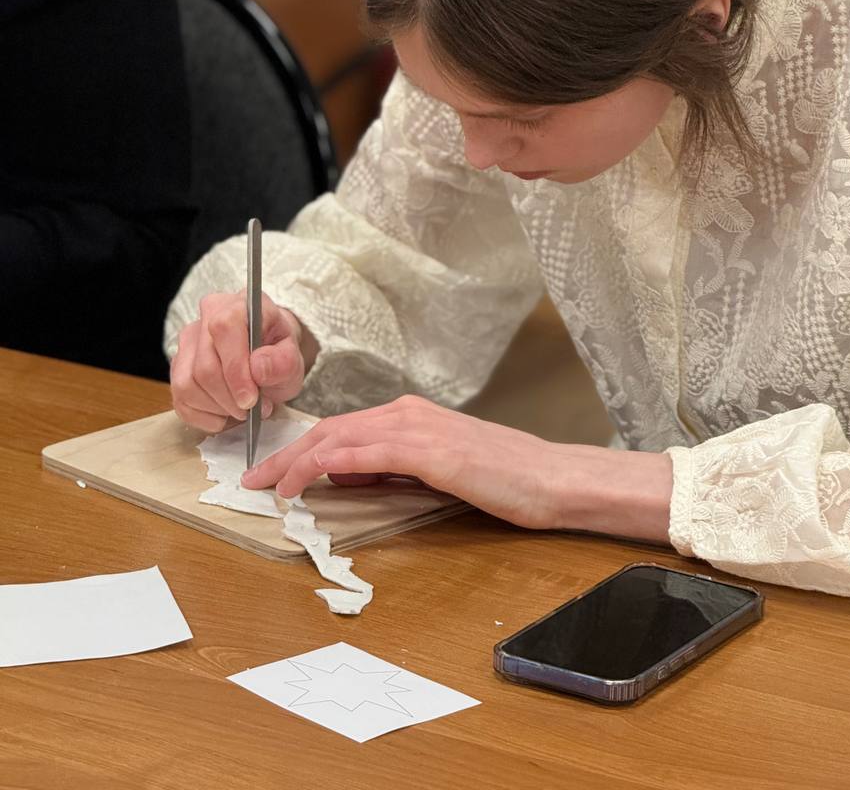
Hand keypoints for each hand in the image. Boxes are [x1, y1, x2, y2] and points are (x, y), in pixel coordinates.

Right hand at [170, 291, 305, 432]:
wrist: (268, 355)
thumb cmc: (278, 353)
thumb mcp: (292, 358)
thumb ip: (283, 362)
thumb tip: (258, 368)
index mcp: (238, 305)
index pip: (224, 330)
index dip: (236, 370)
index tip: (251, 400)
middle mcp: (206, 317)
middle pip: (204, 366)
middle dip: (229, 398)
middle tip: (252, 410)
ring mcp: (187, 341)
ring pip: (187, 385)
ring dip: (217, 408)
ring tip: (241, 410)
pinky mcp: (178, 366)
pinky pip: (180, 399)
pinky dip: (203, 416)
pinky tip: (224, 413)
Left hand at [241, 394, 673, 541]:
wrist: (550, 479)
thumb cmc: (504, 480)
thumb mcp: (438, 473)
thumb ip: (395, 470)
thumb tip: (350, 478)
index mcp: (410, 415)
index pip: (341, 428)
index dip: (299, 449)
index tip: (272, 472)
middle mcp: (407, 412)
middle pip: (329, 428)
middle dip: (284, 453)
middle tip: (251, 480)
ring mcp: (416, 427)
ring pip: (337, 437)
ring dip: (294, 461)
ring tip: (266, 485)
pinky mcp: (425, 449)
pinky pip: (360, 454)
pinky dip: (323, 467)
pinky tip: (302, 484)